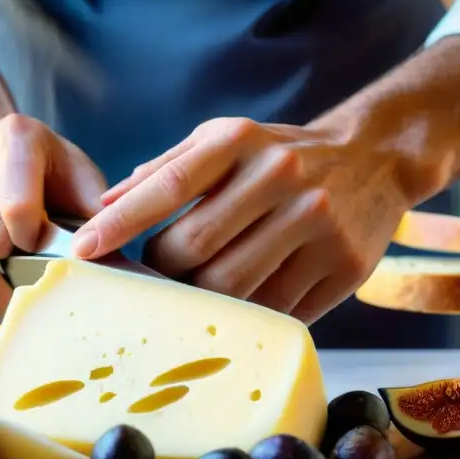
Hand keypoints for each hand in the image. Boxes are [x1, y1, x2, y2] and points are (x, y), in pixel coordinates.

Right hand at [0, 114, 107, 324]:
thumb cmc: (44, 182)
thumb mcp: (79, 183)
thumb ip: (99, 215)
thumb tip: (111, 264)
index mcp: (13, 137)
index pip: (18, 207)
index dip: (34, 243)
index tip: (44, 251)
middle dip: (11, 280)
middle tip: (30, 295)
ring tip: (7, 304)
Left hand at [70, 117, 413, 322]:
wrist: (376, 159)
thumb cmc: (281, 155)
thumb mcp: (226, 140)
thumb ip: (166, 168)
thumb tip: (104, 203)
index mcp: (242, 142)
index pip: (168, 185)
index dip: (120, 222)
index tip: (83, 250)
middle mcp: (281, 177)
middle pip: (196, 248)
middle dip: (161, 275)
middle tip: (149, 284)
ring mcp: (318, 224)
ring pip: (234, 288)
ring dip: (199, 302)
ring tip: (189, 299)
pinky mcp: (343, 267)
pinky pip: (276, 310)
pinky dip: (246, 318)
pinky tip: (235, 310)